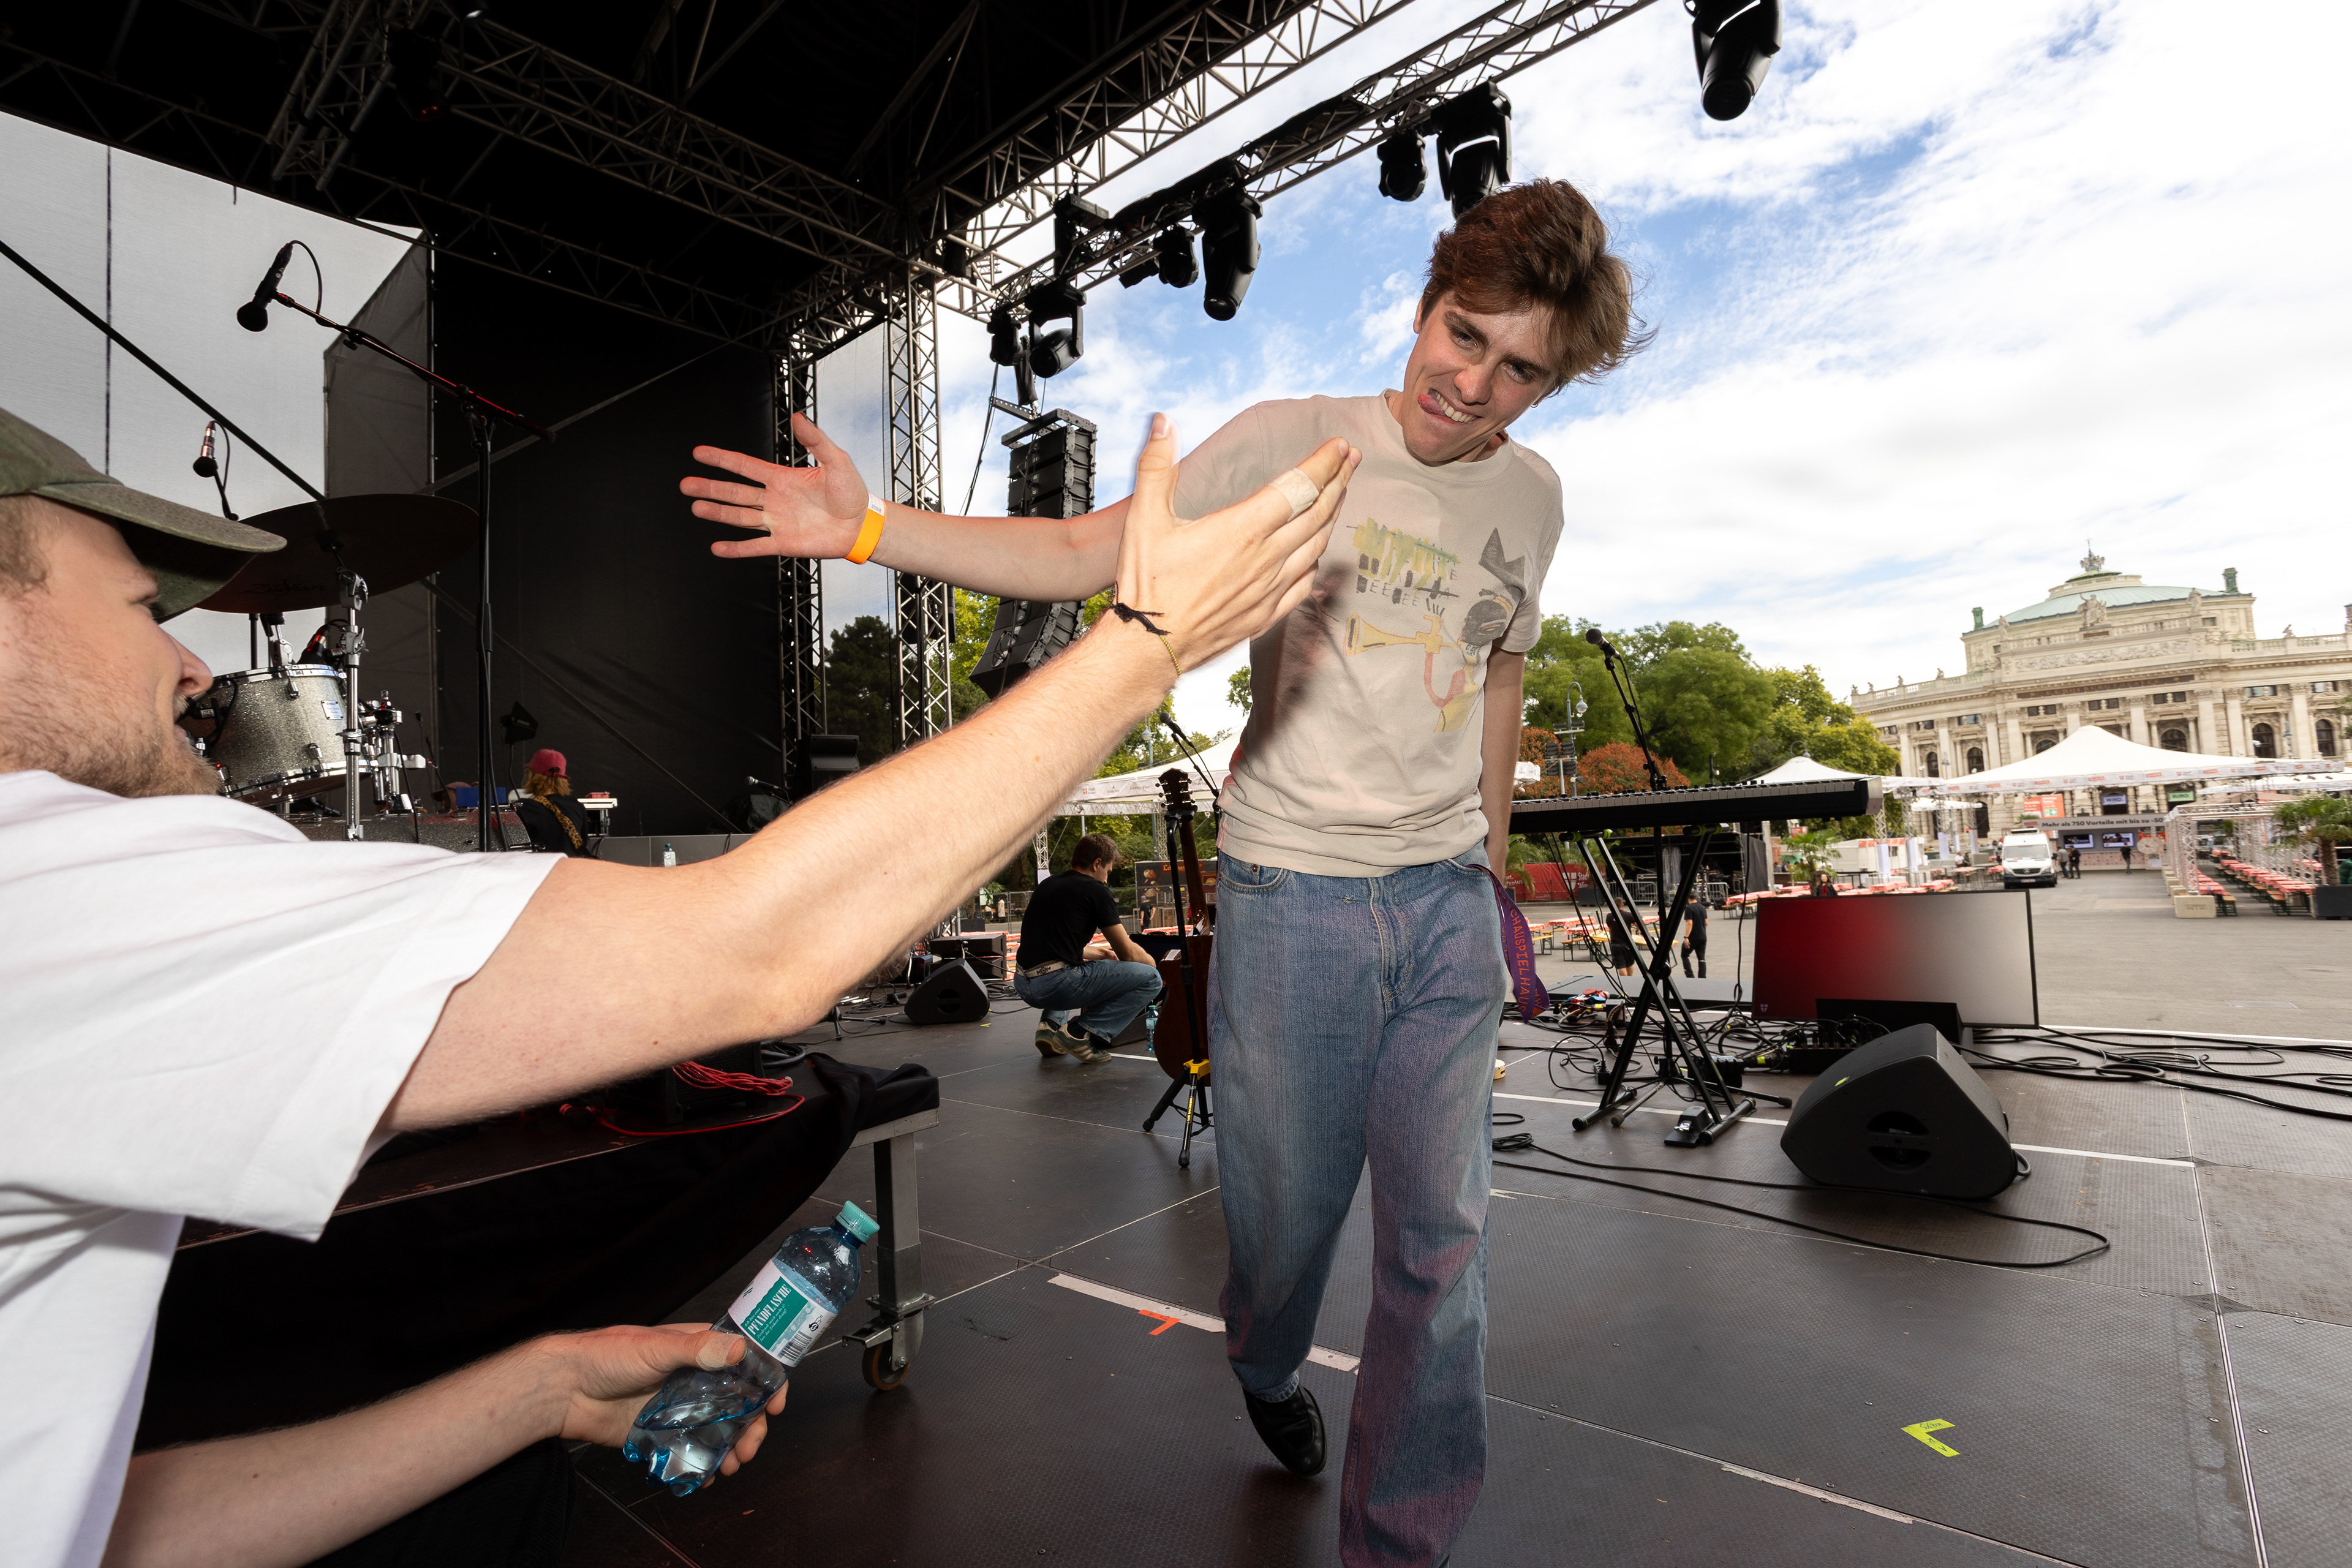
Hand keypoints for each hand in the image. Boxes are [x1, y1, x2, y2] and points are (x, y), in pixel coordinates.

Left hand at [541, 1324, 787, 1480]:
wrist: (565, 1390)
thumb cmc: (607, 1356)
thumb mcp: (655, 1348)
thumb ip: (697, 1349)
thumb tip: (738, 1349)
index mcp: (699, 1350)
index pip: (745, 1361)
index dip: (766, 1381)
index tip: (777, 1403)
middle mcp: (694, 1378)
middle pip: (737, 1402)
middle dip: (751, 1426)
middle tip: (751, 1446)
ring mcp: (678, 1407)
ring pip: (717, 1429)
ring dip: (730, 1448)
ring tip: (731, 1465)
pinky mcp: (661, 1432)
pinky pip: (689, 1450)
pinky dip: (701, 1464)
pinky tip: (705, 1476)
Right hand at [682, 412, 871, 559]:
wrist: (863, 524)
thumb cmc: (852, 492)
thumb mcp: (836, 460)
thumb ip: (815, 440)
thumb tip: (798, 417)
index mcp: (782, 478)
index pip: (744, 466)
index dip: (722, 459)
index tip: (699, 453)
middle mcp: (774, 499)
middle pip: (735, 492)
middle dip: (710, 487)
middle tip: (685, 484)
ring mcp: (777, 522)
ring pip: (740, 517)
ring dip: (717, 513)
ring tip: (696, 508)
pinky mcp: (784, 542)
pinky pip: (755, 546)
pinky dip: (737, 549)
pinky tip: (718, 548)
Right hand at [1118, 415, 1357, 671]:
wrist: (1149, 648)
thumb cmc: (1147, 584)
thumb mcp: (1144, 519)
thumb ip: (1156, 465)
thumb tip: (1162, 421)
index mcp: (1242, 529)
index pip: (1299, 487)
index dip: (1324, 463)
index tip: (1340, 446)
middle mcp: (1266, 558)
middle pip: (1318, 512)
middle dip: (1339, 480)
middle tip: (1352, 459)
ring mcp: (1271, 589)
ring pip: (1317, 545)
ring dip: (1333, 515)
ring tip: (1340, 493)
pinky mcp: (1268, 614)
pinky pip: (1306, 581)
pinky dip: (1317, 559)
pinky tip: (1317, 549)